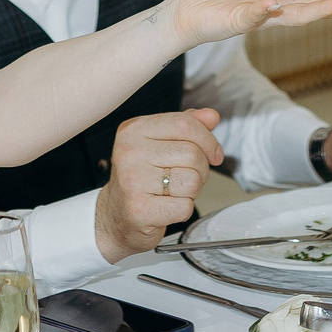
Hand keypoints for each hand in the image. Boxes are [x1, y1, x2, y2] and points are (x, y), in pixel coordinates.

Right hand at [95, 110, 222, 264]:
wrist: (116, 215)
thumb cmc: (141, 177)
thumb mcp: (159, 143)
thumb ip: (185, 126)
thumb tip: (211, 116)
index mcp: (133, 130)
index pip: (184, 124)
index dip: (208, 140)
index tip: (214, 153)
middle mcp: (129, 152)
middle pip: (192, 154)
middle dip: (201, 169)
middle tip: (186, 177)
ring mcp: (132, 181)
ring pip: (192, 181)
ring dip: (192, 191)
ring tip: (174, 192)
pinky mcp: (139, 209)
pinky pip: (185, 207)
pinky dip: (183, 209)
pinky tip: (167, 207)